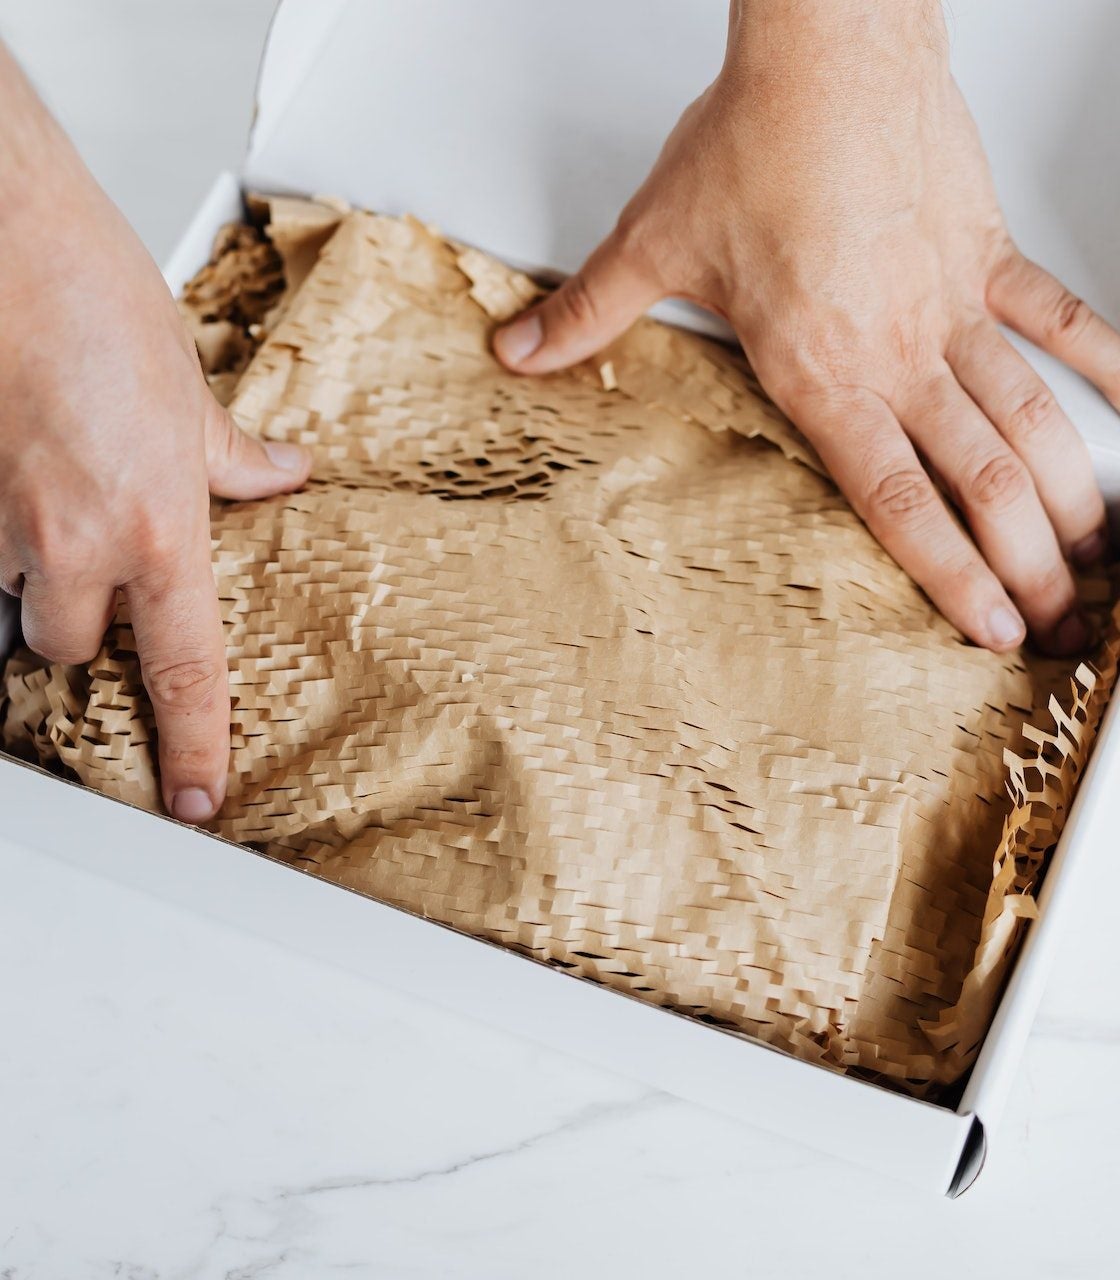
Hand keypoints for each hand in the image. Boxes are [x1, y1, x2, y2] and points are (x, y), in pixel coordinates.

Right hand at [0, 47, 310, 821]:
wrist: (2, 231)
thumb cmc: (90, 291)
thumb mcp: (186, 384)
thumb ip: (231, 454)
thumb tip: (281, 473)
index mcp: (158, 525)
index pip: (188, 667)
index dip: (196, 741)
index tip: (199, 794)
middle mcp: (75, 541)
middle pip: (71, 645)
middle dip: (80, 619)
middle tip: (90, 558)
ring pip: (11, 598)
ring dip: (28, 571)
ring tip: (45, 494)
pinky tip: (11, 469)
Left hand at [495, 0, 1114, 654]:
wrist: (828, 52)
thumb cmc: (754, 143)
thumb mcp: (652, 246)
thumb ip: (586, 317)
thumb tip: (516, 353)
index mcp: (824, 373)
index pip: (897, 501)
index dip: (951, 575)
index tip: (987, 628)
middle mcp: (901, 354)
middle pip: (983, 480)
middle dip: (1027, 563)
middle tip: (1060, 622)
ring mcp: (955, 307)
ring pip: (1031, 420)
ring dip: (1071, 496)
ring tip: (1100, 558)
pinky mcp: (989, 256)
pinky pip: (1062, 322)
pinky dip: (1108, 367)